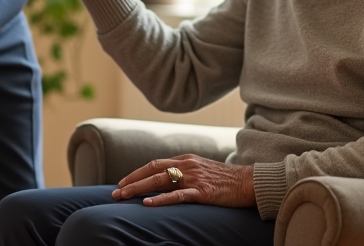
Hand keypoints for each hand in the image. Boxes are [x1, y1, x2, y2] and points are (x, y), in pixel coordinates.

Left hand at [111, 154, 255, 207]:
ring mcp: (194, 178)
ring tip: (123, 196)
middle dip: (131, 181)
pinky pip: (177, 195)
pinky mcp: (202, 192)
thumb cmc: (225, 179)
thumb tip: (166, 180)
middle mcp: (187, 165)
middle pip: (152, 170)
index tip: (122, 182)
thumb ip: (185, 172)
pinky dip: (160, 199)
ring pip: (160, 181)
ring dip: (139, 188)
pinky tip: (147, 204)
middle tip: (115, 193)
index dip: (136, 173)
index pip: (155, 164)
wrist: (248, 182)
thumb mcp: (202, 169)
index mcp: (186, 159)